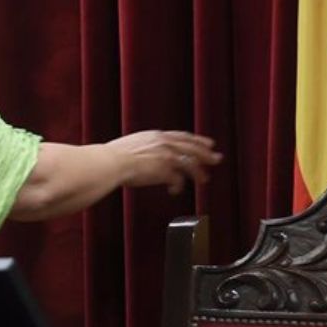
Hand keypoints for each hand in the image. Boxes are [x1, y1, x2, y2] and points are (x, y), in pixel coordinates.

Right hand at [105, 130, 222, 193]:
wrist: (109, 163)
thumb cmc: (111, 157)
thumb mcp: (130, 145)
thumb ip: (142, 148)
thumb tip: (142, 154)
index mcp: (156, 136)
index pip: (182, 136)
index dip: (196, 140)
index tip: (206, 143)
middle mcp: (165, 143)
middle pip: (192, 148)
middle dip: (206, 153)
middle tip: (217, 158)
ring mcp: (166, 156)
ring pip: (190, 163)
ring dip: (198, 172)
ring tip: (204, 180)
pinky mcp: (165, 170)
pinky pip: (178, 180)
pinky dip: (178, 186)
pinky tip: (175, 191)